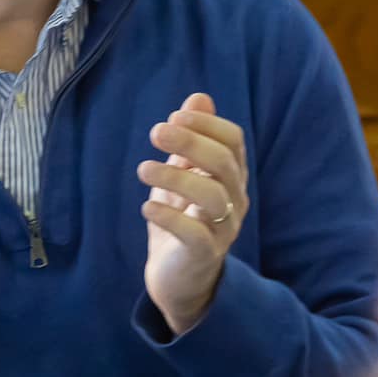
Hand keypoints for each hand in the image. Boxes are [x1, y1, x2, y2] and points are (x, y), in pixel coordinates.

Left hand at [137, 93, 249, 334]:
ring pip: (213, 196)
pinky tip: (147, 207)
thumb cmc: (180, 219)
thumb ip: (191, 139)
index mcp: (231, 177)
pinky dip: (169, 217)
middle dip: (190, 143)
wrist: (177, 278)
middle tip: (155, 133)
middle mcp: (234, 201)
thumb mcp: (182, 174)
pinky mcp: (204, 256)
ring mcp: (223, 230)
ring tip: (143, 170)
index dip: (206, 125)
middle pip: (224, 163)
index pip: (233, 141)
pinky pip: (196, 235)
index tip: (173, 117)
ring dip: (176, 177)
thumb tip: (199, 98)